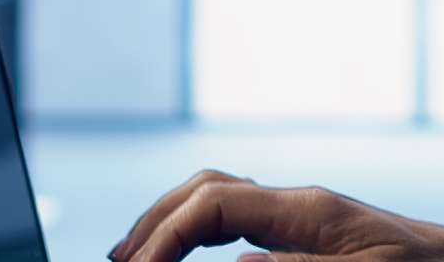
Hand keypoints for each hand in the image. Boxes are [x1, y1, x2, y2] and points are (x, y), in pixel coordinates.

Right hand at [109, 169, 443, 261]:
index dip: (165, 237)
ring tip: (135, 259)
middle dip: (155, 223)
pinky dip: (199, 232)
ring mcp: (301, 213)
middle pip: (206, 189)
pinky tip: (183, 257)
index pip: (214, 204)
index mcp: (308, 208)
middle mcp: (299, 202)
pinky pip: (238, 217)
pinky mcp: (306, 230)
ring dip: (171, 223)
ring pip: (217, 197)